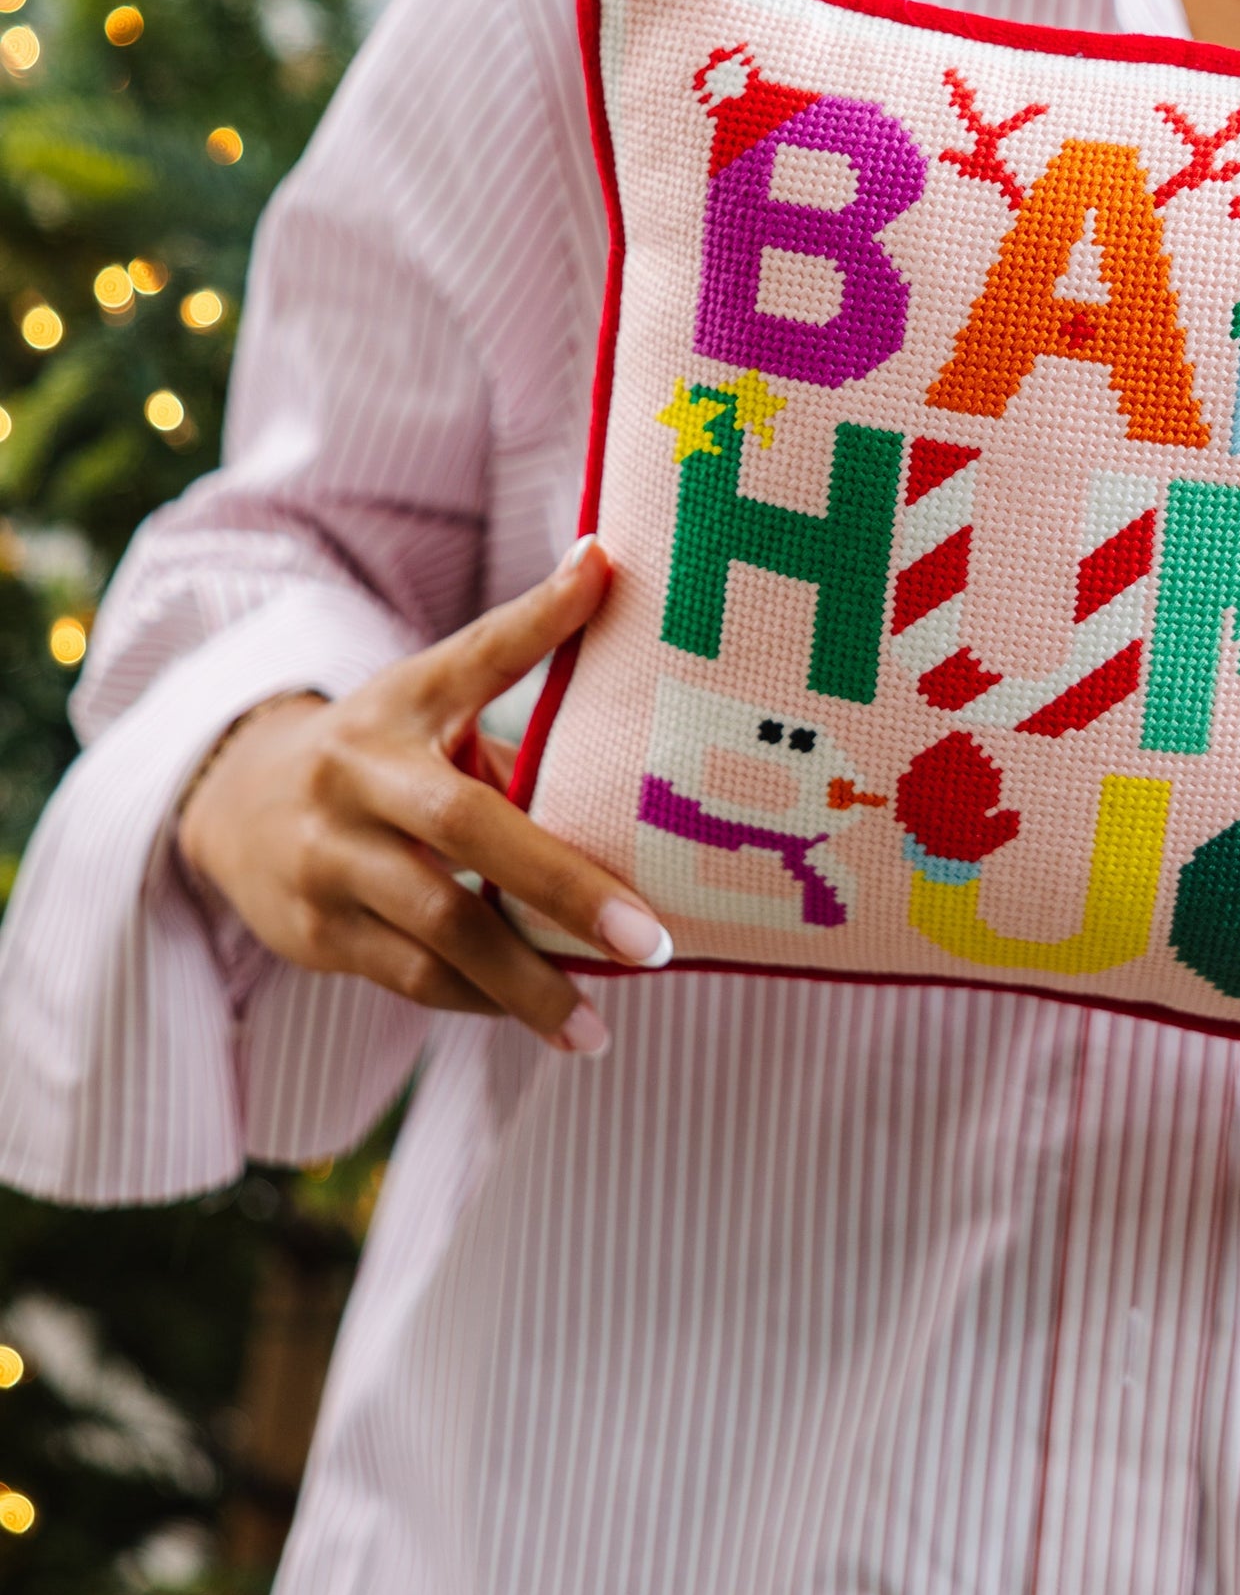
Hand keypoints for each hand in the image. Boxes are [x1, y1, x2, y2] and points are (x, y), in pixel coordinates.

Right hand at [176, 537, 670, 1056]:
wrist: (234, 805)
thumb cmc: (381, 751)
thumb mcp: (427, 701)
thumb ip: (515, 677)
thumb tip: (612, 584)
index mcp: (400, 702)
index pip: (477, 651)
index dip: (541, 614)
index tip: (602, 569)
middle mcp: (358, 774)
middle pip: (466, 826)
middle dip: (565, 888)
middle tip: (651, 943)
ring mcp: (329, 858)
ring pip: (439, 930)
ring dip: (528, 985)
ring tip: (600, 1025)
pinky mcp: (314, 932)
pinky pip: (414, 978)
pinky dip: (484, 1000)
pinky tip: (543, 1016)